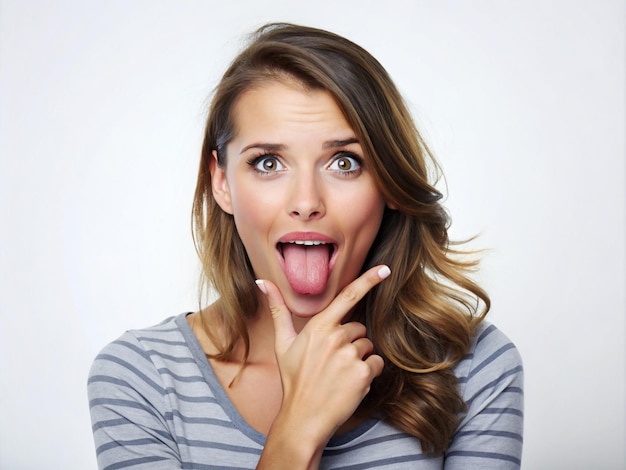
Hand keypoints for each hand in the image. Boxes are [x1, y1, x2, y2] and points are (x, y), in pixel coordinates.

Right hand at [256, 265, 389, 447]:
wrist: (303, 417)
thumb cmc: (293, 379)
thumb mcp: (282, 343)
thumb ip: (278, 310)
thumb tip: (262, 282)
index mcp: (318, 327)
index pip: (348, 297)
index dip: (368, 280)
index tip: (384, 269)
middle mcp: (335, 338)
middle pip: (359, 329)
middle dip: (350, 342)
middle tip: (331, 362)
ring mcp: (350, 356)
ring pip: (368, 347)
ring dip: (359, 359)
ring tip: (339, 374)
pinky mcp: (362, 374)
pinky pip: (377, 364)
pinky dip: (368, 373)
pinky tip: (350, 383)